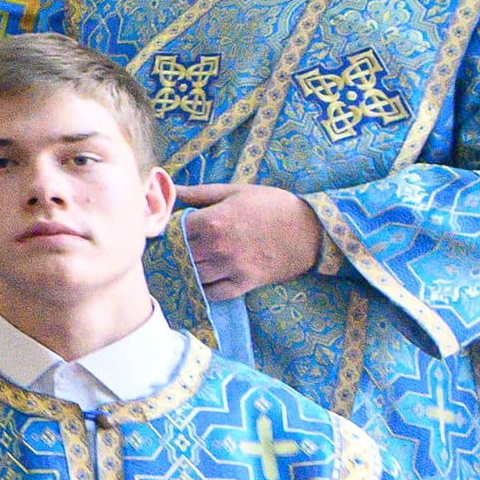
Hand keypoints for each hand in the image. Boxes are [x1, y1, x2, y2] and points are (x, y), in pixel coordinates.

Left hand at [176, 182, 324, 298]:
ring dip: (189, 268)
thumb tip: (167, 187)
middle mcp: (218, 246)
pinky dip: (205, 287)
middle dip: (178, 250)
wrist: (311, 229)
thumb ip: (198, 193)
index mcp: (212, 220)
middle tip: (180, 247)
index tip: (174, 229)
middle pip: (181, 254)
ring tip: (192, 261)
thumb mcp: (235, 191)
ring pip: (194, 274)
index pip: (173, 230)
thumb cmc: (272, 205)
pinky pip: (214, 292)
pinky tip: (205, 278)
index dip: (171, 230)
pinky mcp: (244, 283)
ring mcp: (231, 267)